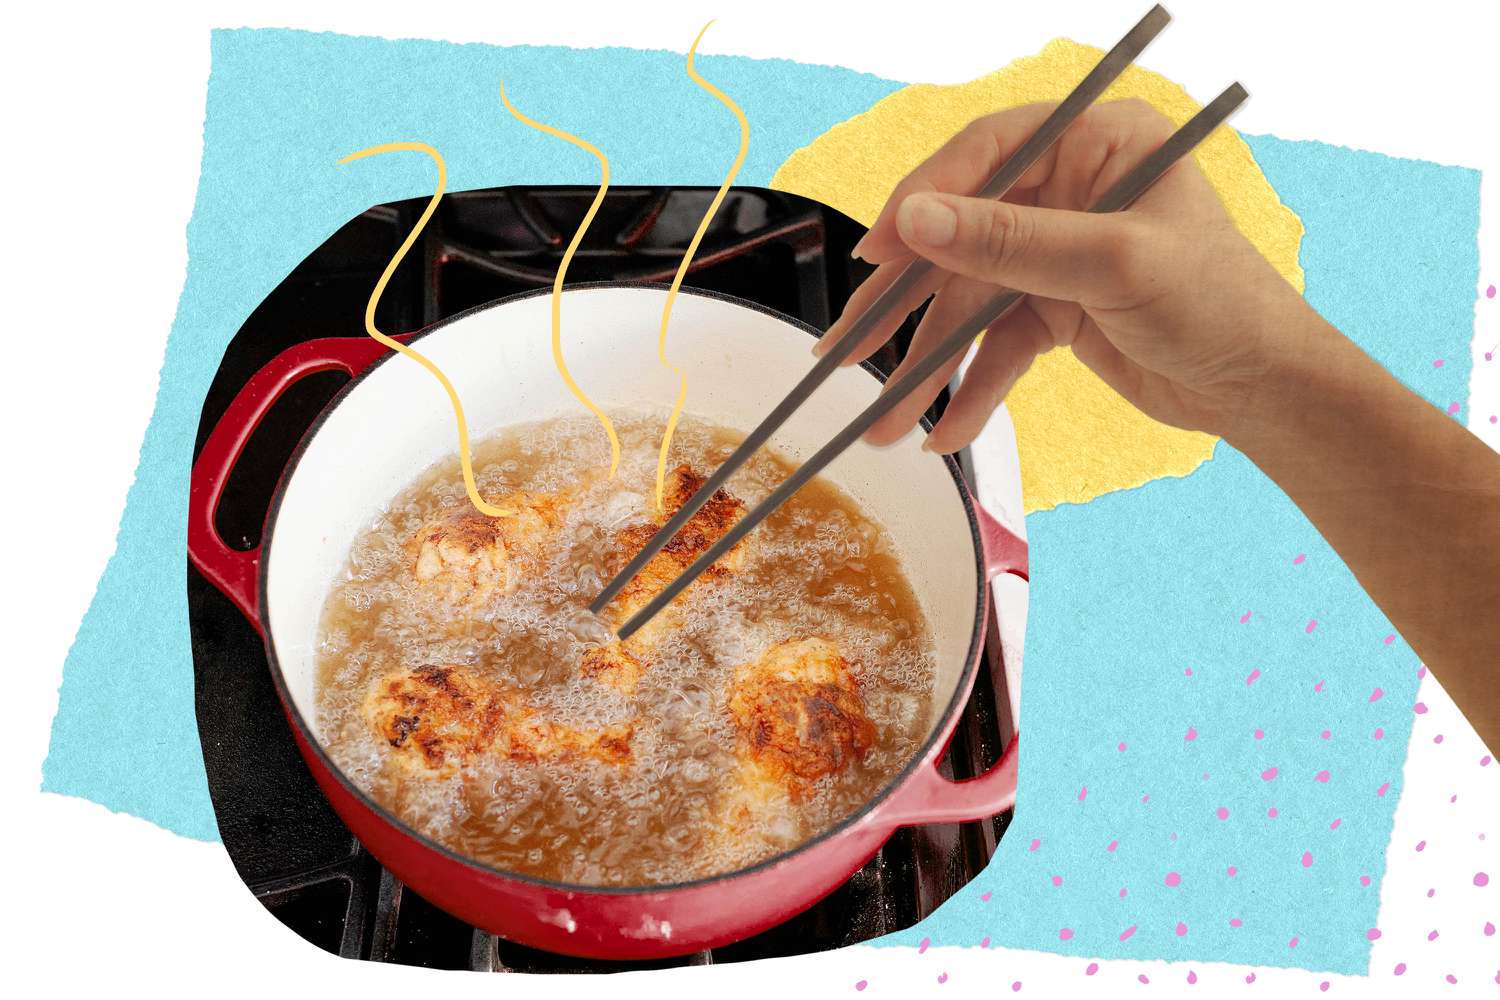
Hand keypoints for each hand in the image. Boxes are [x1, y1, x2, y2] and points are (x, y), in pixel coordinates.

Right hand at [819, 98, 1318, 451]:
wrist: (1265, 389)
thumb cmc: (1219, 304)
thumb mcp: (1111, 264)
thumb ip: (1008, 241)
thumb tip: (915, 221)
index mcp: (1095, 142)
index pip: (983, 156)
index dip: (921, 203)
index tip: (875, 254)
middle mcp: (1069, 190)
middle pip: (961, 237)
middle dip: (906, 306)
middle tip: (846, 349)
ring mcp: (1058, 252)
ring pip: (968, 303)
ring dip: (928, 367)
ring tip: (886, 423)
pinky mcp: (1055, 309)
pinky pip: (995, 346)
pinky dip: (973, 390)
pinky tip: (946, 435)